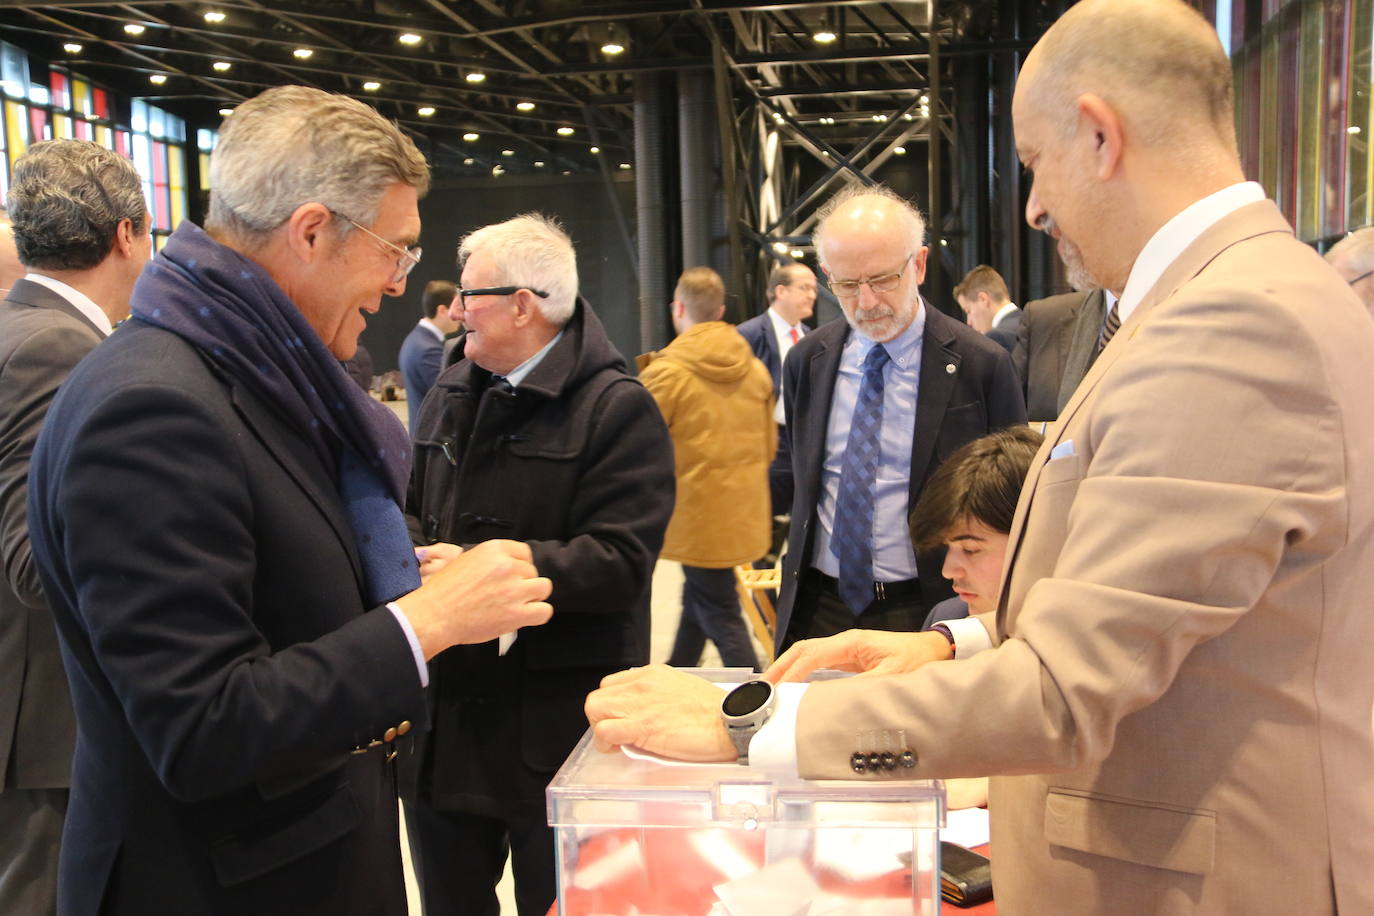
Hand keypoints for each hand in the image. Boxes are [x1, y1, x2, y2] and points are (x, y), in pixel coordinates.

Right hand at [396, 539, 551, 657]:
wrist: (434, 615)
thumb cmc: (444, 591)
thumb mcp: (466, 560)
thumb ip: (492, 560)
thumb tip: (511, 565)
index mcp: (494, 549)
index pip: (524, 552)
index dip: (520, 566)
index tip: (513, 576)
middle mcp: (507, 566)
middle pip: (533, 571)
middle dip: (523, 583)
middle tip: (506, 595)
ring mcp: (514, 589)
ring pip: (543, 588)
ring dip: (532, 597)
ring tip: (517, 605)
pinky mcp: (517, 613)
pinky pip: (544, 611)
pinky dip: (537, 615)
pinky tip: (524, 616)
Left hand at [585, 664, 735, 761]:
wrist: (731, 722)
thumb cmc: (716, 713)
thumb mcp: (684, 691)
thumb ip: (661, 697)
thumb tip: (649, 713)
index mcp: (653, 674)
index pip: (612, 684)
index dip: (613, 705)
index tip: (622, 720)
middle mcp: (642, 684)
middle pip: (598, 696)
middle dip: (602, 718)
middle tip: (617, 734)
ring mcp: (640, 704)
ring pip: (594, 709)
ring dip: (600, 729)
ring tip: (616, 743)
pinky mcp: (641, 726)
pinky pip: (604, 731)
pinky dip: (605, 743)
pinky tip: (618, 749)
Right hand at [764, 629, 951, 683]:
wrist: (933, 649)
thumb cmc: (916, 660)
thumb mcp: (893, 676)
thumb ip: (864, 687)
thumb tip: (835, 699)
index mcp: (851, 642)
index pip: (811, 656)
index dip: (792, 673)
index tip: (777, 690)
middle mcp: (844, 642)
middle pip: (802, 650)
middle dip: (780, 666)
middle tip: (761, 687)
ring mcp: (845, 648)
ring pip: (807, 654)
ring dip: (787, 668)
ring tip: (770, 686)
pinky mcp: (849, 656)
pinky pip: (818, 662)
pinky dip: (801, 671)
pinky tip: (794, 684)